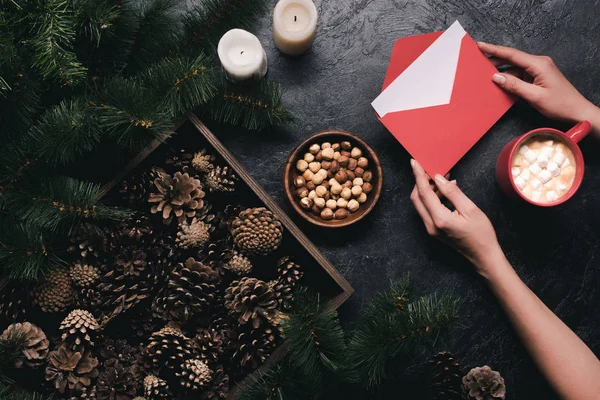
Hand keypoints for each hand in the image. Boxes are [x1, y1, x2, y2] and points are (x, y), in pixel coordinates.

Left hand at [409, 159, 503, 276]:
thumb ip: (453, 193)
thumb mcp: (470, 209)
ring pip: (421, 204)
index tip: (415, 162)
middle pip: (417, 198)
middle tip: (430, 169)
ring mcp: (430, 229)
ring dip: (427, 190)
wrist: (483, 256)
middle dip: (420, 182)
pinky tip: (445, 191)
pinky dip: (432, 198)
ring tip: (443, 178)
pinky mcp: (433, 230)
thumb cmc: (481, 234)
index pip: (424, 192)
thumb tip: (439, 178)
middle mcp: (430, 225)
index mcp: (439, 219)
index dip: (418, 175)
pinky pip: (427, 210)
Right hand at [478, 42, 598, 125]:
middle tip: (478, 59)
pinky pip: (520, 74)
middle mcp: (539, 63)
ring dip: (502, 69)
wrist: (577, 110)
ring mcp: (539, 69)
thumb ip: (515, 85)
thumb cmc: (560, 104)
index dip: (495, 49)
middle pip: (512, 58)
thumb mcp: (535, 96)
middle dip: (495, 58)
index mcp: (539, 64)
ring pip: (515, 67)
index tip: (481, 45)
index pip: (512, 54)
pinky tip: (500, 81)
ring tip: (485, 71)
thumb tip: (497, 77)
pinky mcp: (538, 76)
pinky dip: (510, 77)